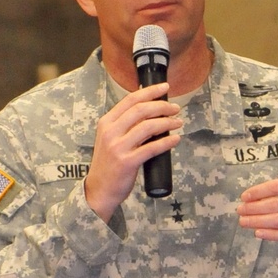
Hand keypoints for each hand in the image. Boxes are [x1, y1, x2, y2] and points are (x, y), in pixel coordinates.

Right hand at [84, 85, 182, 223]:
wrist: (99, 189)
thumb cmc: (109, 164)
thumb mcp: (110, 139)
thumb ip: (124, 125)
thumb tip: (150, 113)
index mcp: (106, 122)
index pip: (130, 100)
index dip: (150, 91)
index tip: (165, 88)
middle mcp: (111, 132)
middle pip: (141, 110)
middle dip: (162, 106)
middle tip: (175, 108)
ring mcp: (118, 147)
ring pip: (148, 127)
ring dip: (167, 123)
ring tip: (178, 123)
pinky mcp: (127, 162)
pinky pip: (151, 148)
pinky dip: (166, 142)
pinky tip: (175, 140)